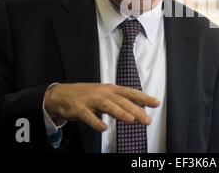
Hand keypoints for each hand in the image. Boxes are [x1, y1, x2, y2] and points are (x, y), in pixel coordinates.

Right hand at [44, 83, 159, 131]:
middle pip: (122, 101)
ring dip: (120, 113)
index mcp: (111, 89)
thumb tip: (140, 111)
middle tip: (147, 119)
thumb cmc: (87, 95)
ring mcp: (90, 100)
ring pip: (107, 106)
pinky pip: (88, 116)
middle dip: (136, 110)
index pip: (130, 93)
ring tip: (130, 120)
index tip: (156, 103)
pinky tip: (103, 128)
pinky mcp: (78, 108)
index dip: (144, 97)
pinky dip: (96, 122)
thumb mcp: (106, 95)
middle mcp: (103, 93)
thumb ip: (121, 102)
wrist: (62, 94)